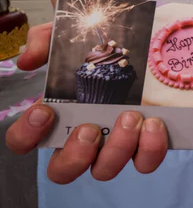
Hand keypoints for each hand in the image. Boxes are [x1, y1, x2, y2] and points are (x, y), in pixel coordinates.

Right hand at [5, 22, 169, 183]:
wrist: (148, 42)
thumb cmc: (101, 48)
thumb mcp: (70, 36)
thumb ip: (44, 42)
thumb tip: (26, 61)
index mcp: (57, 116)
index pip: (24, 142)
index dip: (27, 135)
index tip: (44, 112)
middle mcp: (83, 139)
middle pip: (62, 171)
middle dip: (75, 154)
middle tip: (90, 127)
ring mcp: (115, 144)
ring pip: (104, 170)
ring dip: (116, 148)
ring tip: (130, 116)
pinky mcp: (147, 143)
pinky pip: (145, 162)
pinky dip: (150, 149)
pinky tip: (153, 123)